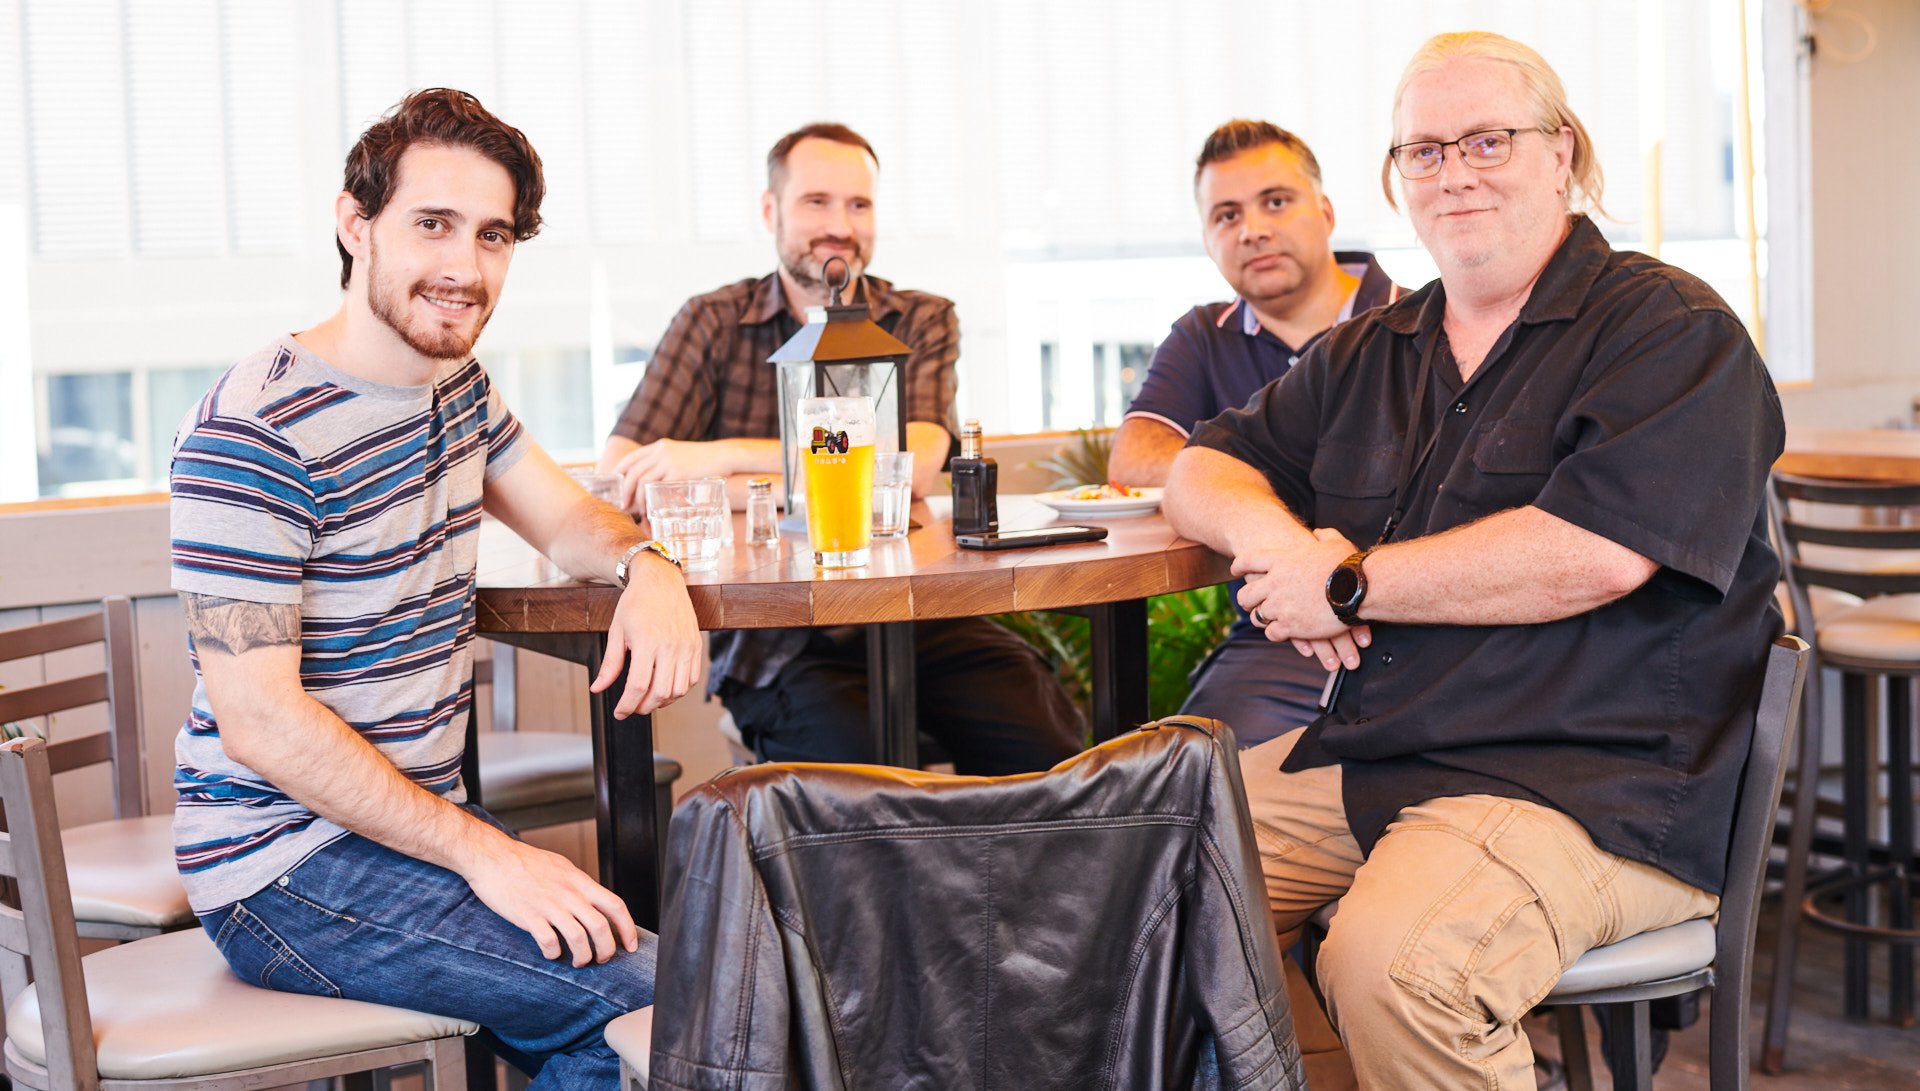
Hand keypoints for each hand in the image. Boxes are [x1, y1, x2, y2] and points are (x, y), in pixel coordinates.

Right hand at [463, 835, 639, 966]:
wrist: (493, 856)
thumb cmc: (525, 862)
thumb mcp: (561, 867)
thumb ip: (578, 885)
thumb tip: (593, 901)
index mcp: (580, 882)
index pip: (616, 905)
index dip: (628, 928)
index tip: (631, 945)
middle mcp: (569, 894)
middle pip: (601, 927)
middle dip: (608, 950)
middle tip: (603, 958)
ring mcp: (549, 905)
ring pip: (579, 939)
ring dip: (583, 957)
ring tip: (579, 961)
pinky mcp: (529, 916)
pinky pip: (549, 943)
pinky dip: (554, 954)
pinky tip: (552, 953)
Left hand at [592, 550, 701, 716]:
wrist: (661, 581)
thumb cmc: (637, 603)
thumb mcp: (617, 631)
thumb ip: (610, 664)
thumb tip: (598, 688)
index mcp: (647, 642)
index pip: (638, 686)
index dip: (627, 705)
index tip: (619, 712)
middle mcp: (670, 646)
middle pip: (660, 693)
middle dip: (643, 707)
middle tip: (632, 707)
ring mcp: (686, 647)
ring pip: (678, 690)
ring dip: (662, 702)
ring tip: (648, 699)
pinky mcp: (696, 646)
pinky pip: (691, 680)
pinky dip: (679, 691)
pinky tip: (665, 688)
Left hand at [613, 439, 715, 511]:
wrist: (724, 456)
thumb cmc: (705, 459)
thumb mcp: (681, 455)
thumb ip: (667, 463)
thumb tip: (655, 481)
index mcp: (659, 446)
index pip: (632, 458)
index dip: (620, 471)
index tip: (616, 485)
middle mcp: (660, 452)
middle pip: (633, 472)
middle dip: (625, 491)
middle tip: (624, 505)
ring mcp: (669, 462)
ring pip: (641, 480)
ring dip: (637, 499)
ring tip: (639, 512)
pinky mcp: (678, 473)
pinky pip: (657, 488)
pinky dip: (650, 500)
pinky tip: (651, 509)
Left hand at [1233, 527, 1371, 670]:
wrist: (1358, 588)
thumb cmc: (1349, 564)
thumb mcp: (1335, 542)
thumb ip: (1323, 536)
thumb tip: (1318, 533)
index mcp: (1282, 560)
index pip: (1248, 561)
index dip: (1239, 566)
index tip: (1235, 570)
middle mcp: (1275, 583)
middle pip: (1246, 594)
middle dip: (1247, 599)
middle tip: (1249, 602)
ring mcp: (1280, 605)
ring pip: (1256, 616)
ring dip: (1261, 618)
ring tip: (1266, 619)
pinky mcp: (1291, 626)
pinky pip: (1272, 633)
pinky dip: (1276, 633)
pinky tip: (1282, 632)